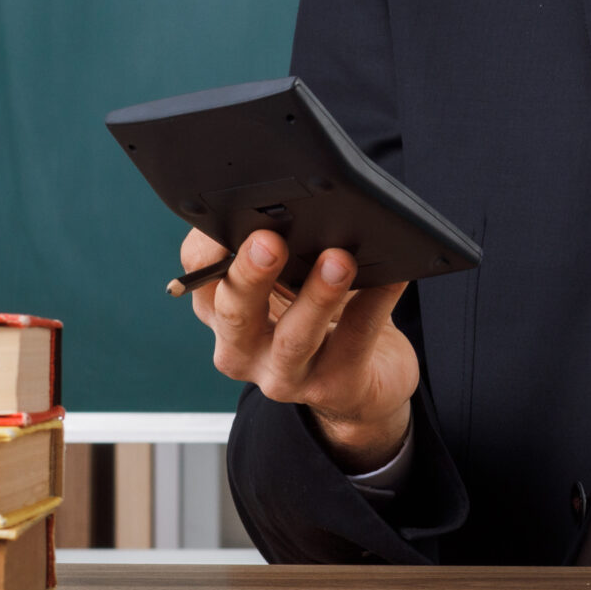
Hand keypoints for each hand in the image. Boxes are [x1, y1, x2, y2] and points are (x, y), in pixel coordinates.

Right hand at [183, 227, 416, 471]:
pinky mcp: (334, 386)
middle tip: (269, 241)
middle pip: (234, 312)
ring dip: (316, 296)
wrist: (365, 381)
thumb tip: (300, 203)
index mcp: (223, 314)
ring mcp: (286, 375)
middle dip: (250, 275)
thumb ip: (280, 250)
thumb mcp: (289, 282)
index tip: (229, 218)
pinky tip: (391, 277)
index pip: (198, 278)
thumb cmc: (320, 319)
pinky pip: (355, 340)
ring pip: (294, 337)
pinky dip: (375, 303)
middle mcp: (243, 350)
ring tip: (337, 261)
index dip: (208, 249)